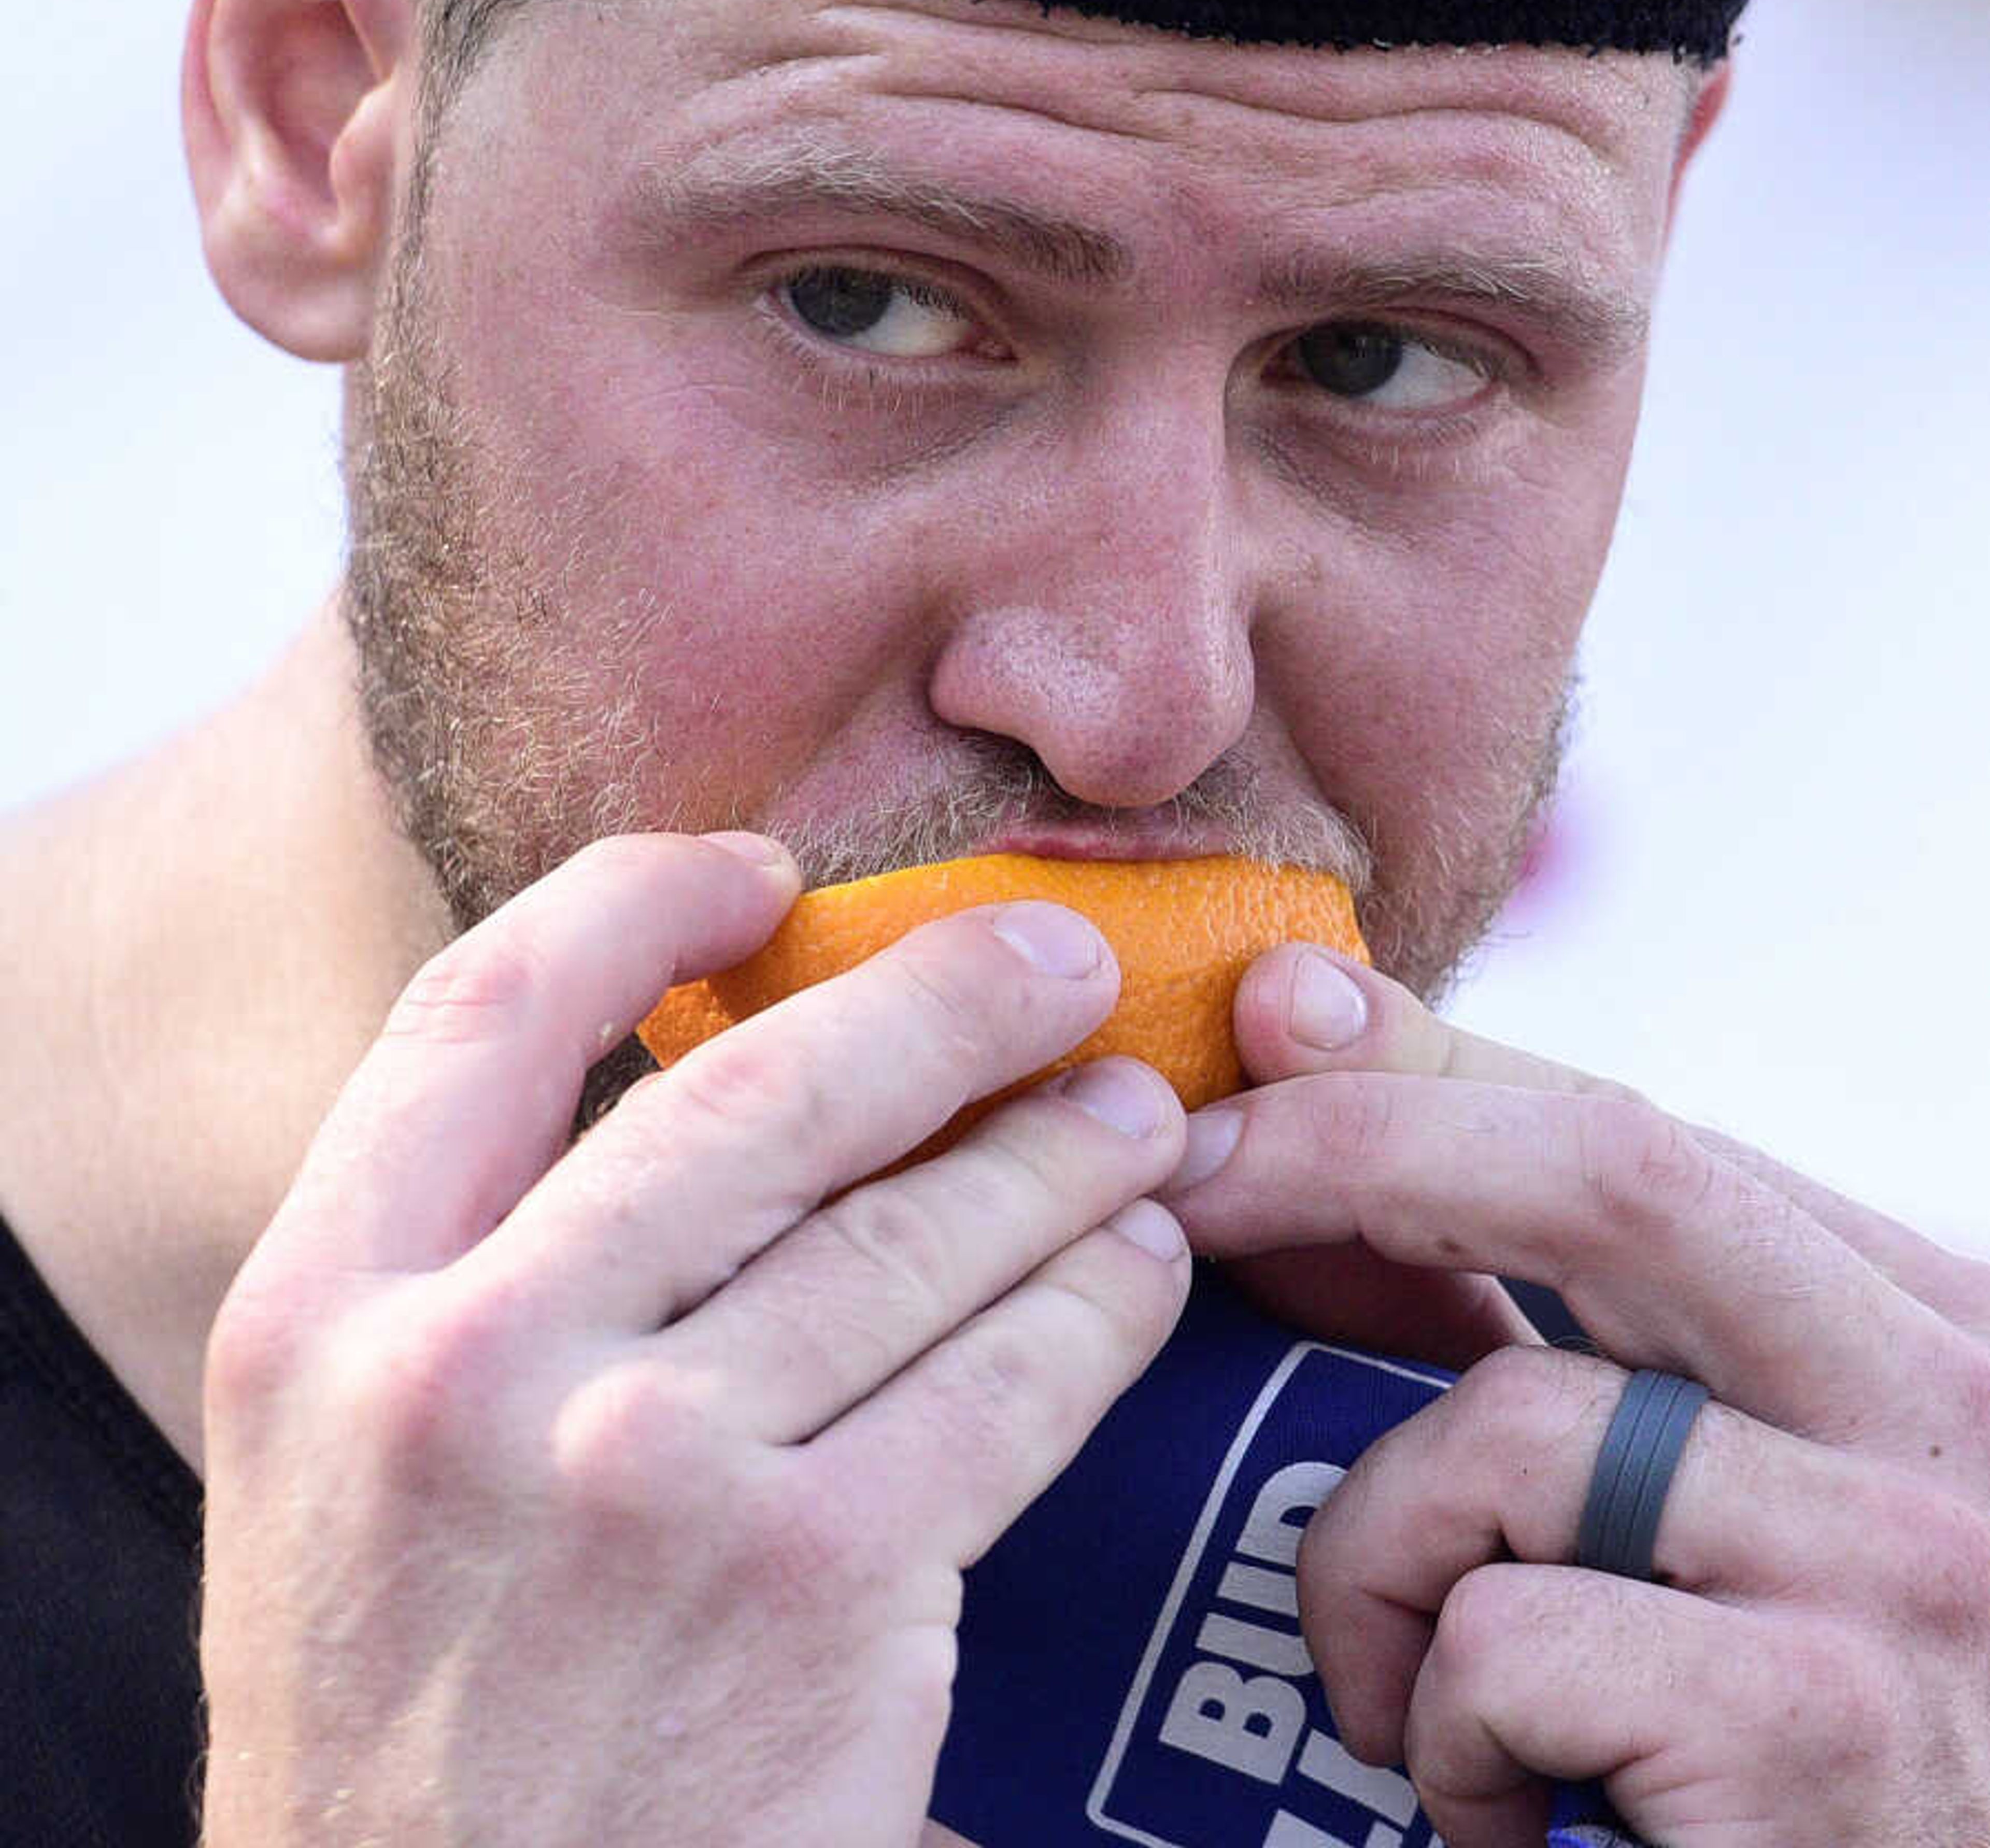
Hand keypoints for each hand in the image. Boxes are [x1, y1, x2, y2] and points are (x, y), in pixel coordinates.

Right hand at [199, 834, 1189, 1847]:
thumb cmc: (406, 1750)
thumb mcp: (343, 1488)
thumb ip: (460, 1289)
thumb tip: (672, 1104)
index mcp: (320, 1315)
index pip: (481, 1009)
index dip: (638, 901)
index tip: (765, 874)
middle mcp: (468, 1366)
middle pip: (754, 1096)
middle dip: (941, 1001)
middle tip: (1056, 959)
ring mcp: (646, 1470)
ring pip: (911, 1231)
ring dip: (1056, 1152)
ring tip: (1132, 1113)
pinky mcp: (815, 1582)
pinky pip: (1004, 1381)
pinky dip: (1096, 1303)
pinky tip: (1137, 1270)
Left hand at [1161, 941, 1989, 1844]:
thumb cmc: (1787, 1752)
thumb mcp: (1711, 1504)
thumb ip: (1560, 1329)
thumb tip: (1336, 1093)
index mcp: (1930, 1337)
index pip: (1647, 1139)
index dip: (1432, 1071)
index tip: (1271, 1016)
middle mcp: (1944, 1418)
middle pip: (1613, 1176)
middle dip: (1360, 1143)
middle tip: (1195, 1177)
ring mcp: (1897, 1570)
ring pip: (1517, 1426)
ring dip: (1382, 1550)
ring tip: (1399, 1691)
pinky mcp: (1816, 1736)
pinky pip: (1510, 1638)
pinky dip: (1440, 1722)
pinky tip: (1488, 1813)